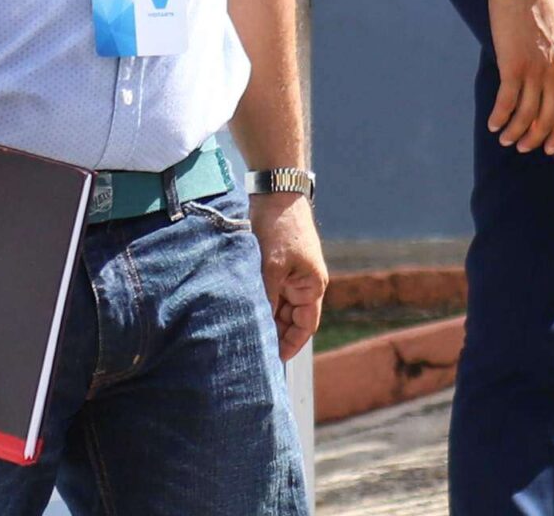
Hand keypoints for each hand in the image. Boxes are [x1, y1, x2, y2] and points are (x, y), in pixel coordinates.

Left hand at [252, 192, 327, 360]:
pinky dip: (259, 302)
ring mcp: (290, 275)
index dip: (290, 344)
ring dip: (265, 316)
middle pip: (291, 319)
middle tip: (250, 348)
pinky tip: (242, 309)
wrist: (276, 192)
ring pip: (278, 307)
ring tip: (243, 331)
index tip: (273, 361)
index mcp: (312, 285)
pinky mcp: (277, 266)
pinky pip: (270, 292)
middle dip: (274, 332)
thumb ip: (267, 297)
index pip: (305, 326)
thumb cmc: (280, 228)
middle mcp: (304, 283)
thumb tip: (259, 326)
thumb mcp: (272, 266)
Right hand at [487, 0, 553, 154]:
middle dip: (534, 139)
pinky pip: (507, 103)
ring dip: (514, 132)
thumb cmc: (538, 10)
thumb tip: (547, 92)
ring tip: (504, 138)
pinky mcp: (513, 66)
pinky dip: (499, 118)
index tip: (550, 148)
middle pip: (548, 119)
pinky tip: (492, 123)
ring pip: (527, 116)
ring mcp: (536, 71)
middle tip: (521, 146)